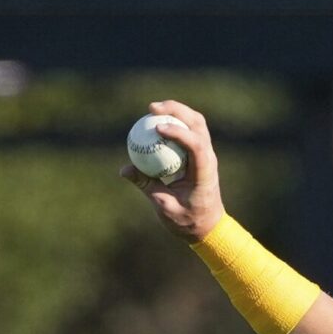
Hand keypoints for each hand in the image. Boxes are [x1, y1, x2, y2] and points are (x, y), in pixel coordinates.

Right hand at [120, 100, 225, 240]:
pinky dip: (175, 122)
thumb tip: (124, 169)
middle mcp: (209, 157)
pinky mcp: (201, 153)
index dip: (178, 132)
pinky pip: (189, 131)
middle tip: (151, 108)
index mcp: (204, 171)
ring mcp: (207, 153)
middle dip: (176, 110)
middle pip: (197, 123)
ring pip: (196, 122)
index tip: (157, 127)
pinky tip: (156, 121)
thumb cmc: (188, 220)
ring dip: (177, 111)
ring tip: (153, 108)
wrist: (208, 225)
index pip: (196, 144)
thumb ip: (145, 185)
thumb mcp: (164, 206)